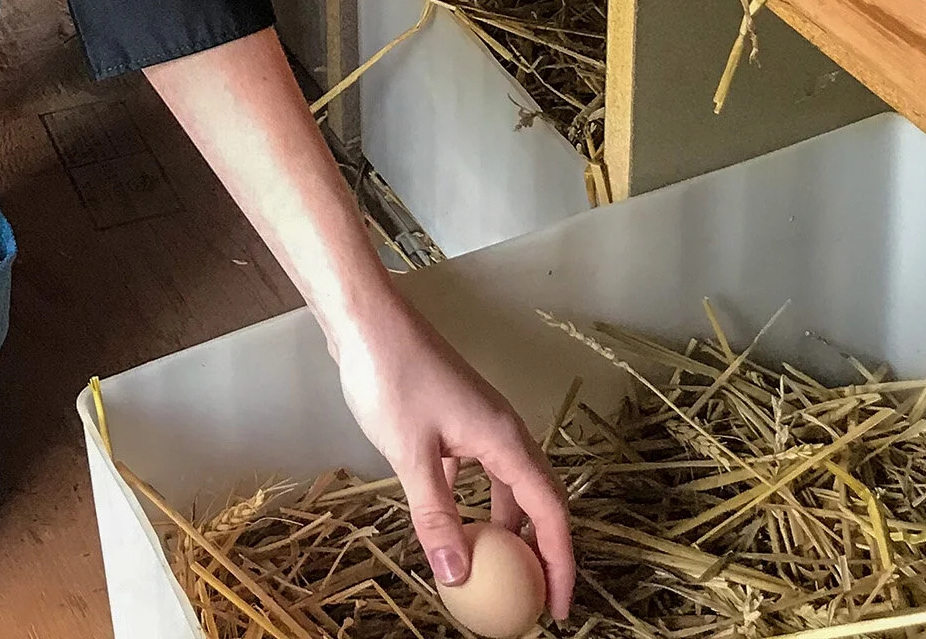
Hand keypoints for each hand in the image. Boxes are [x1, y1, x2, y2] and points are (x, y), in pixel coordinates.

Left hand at [332, 292, 574, 618]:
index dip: (560, 563)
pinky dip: (473, 500)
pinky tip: (453, 520)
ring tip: (494, 568)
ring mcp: (477, 420)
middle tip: (531, 597)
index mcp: (505, 439)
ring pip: (505, 484)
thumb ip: (435, 516)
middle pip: (537, 499)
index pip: (550, 512)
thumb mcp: (411, 454)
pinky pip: (476, 470)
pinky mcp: (452, 416)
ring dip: (505, 526)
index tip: (557, 609)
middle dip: (540, 551)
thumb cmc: (390, 376)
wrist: (365, 316)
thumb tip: (458, 577)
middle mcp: (501, 430)